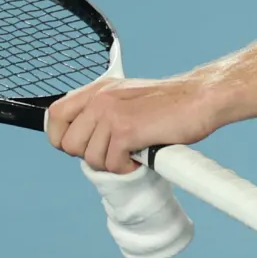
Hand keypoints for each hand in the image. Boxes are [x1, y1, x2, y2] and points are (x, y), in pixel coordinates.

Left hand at [46, 73, 222, 174]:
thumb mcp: (128, 99)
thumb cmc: (172, 105)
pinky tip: (143, 155)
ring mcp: (112, 113)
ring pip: (90, 158)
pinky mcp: (126, 130)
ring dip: (112, 164)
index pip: (55, 116)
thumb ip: (104, 113)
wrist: (202, 98)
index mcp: (99, 89)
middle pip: (68, 144)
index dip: (61, 138)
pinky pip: (112, 164)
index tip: (82, 147)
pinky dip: (127, 167)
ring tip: (133, 153)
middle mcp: (100, 98)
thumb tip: (84, 142)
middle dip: (90, 156)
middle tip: (116, 152)